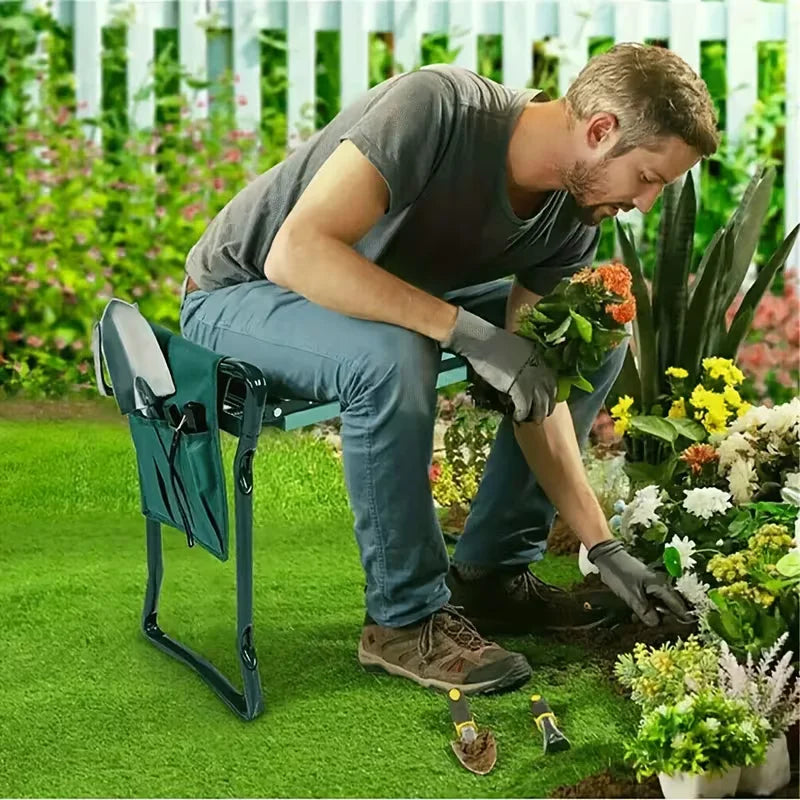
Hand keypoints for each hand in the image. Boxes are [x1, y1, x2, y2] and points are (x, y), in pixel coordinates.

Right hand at [441, 307, 556, 422]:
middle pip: (549, 394)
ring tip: (531, 420)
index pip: (552, 380)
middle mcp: (540, 370)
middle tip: (541, 415)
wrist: (483, 341)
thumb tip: (523, 371)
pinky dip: (521, 414)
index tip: (547, 400)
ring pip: (540, 403)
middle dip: (546, 406)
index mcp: (540, 358)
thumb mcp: (518, 348)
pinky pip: (524, 407)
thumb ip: (525, 360)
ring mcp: (531, 380)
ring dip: (536, 414)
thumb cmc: (494, 343)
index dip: (550, 393)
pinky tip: (517, 417)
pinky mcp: (519, 389)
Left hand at [588, 539, 688, 625]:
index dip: (683, 617)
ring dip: (659, 613)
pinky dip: (650, 607)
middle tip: (667, 629)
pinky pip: (652, 598)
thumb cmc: (620, 575)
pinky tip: (642, 615)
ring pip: (661, 602)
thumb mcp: (631, 595)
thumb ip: (644, 611)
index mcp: (660, 586)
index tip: (688, 628)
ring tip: (653, 623)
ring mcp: (652, 583)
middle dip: (670, 617)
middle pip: (672, 604)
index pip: (677, 605)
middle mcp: (660, 584)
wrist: (608, 557)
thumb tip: (657, 623)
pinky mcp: (645, 584)